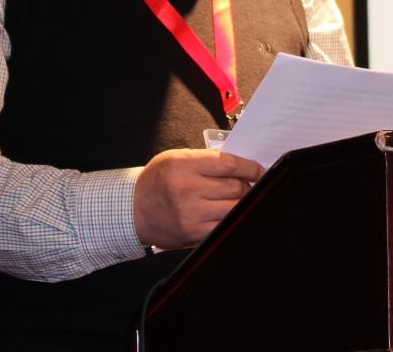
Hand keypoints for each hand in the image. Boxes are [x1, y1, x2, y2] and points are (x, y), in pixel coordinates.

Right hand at [133, 148, 264, 249]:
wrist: (133, 210)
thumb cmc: (157, 180)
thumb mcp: (176, 159)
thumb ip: (206, 161)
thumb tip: (241, 167)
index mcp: (183, 165)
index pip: (228, 164)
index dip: (250, 168)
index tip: (260, 170)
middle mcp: (187, 189)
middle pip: (234, 187)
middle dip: (247, 186)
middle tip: (249, 186)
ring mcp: (190, 213)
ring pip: (232, 208)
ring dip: (241, 204)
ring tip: (239, 199)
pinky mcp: (193, 233)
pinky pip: (223, 226)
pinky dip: (231, 220)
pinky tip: (230, 214)